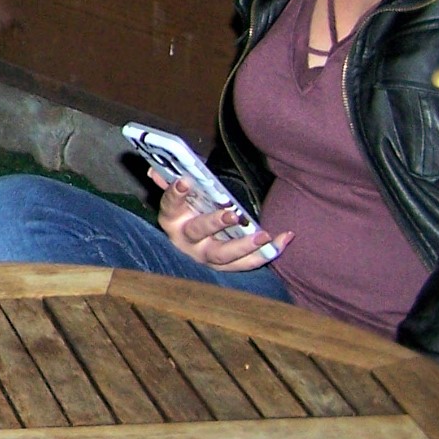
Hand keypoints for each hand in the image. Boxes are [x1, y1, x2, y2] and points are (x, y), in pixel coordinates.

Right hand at [152, 173, 293, 268]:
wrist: (193, 244)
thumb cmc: (189, 211)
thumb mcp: (178, 198)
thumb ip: (170, 184)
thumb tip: (153, 171)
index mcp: (172, 219)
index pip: (170, 205)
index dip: (176, 193)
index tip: (186, 180)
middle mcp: (186, 241)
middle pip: (198, 232)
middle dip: (214, 223)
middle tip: (233, 215)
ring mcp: (206, 256)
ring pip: (223, 256)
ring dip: (243, 246)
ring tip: (262, 235)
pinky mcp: (226, 267)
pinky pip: (247, 263)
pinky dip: (268, 253)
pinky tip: (285, 238)